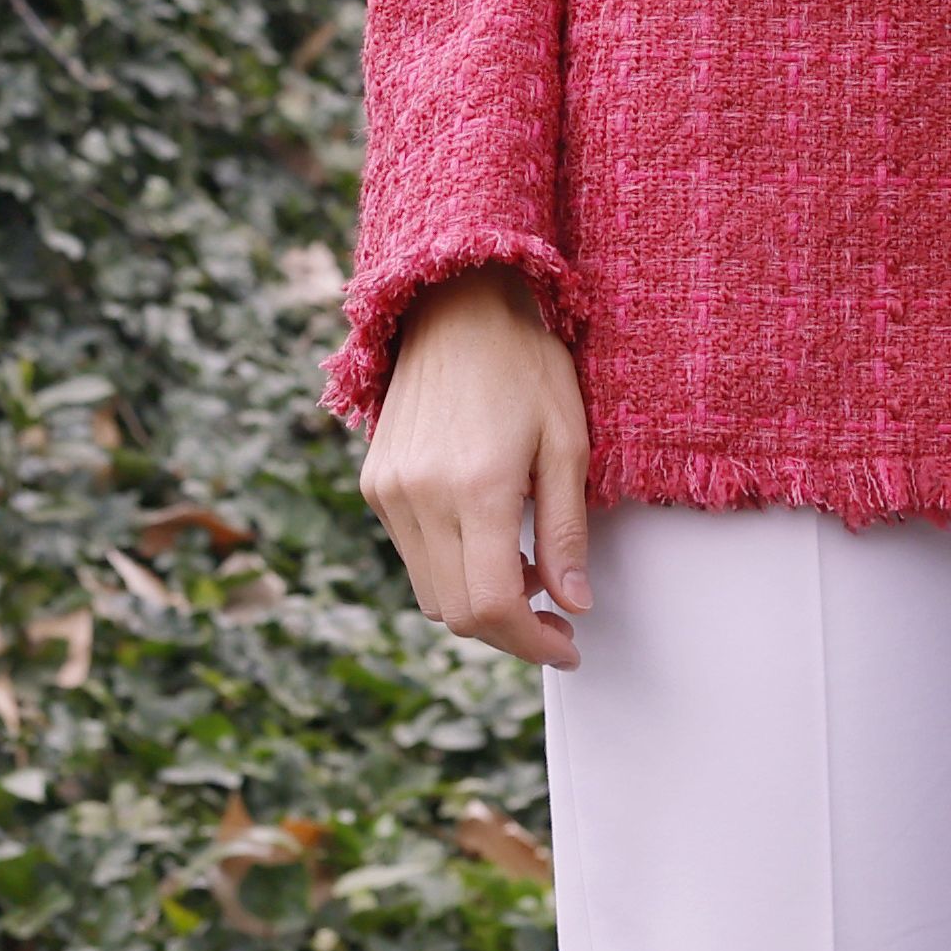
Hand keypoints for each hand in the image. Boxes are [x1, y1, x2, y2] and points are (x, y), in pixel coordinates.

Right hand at [358, 269, 593, 665]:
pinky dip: (450, 568)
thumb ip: (567, 531)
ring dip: (479, 602)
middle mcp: (422, 496)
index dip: (533, 643)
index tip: (566, 644)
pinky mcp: (376, 483)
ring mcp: (390, 491)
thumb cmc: (522, 364)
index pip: (493, 606)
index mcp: (476, 488)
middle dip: (510, 632)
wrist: (455, 306)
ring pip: (431, 593)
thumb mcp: (567, 443)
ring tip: (524, 567)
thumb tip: (574, 604)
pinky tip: (486, 537)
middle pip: (458, 613)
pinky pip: (412, 556)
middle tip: (554, 617)